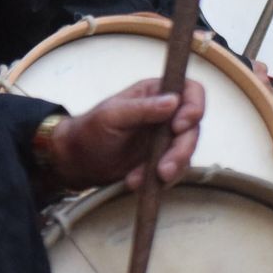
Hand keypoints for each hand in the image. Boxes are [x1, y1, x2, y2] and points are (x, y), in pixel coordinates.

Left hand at [47, 77, 205, 189]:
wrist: (78, 162)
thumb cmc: (90, 129)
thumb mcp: (113, 115)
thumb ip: (142, 108)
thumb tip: (174, 101)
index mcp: (155, 93)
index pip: (190, 90)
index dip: (194, 106)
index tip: (180, 126)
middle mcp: (165, 114)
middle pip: (192, 128)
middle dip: (182, 149)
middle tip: (164, 168)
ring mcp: (165, 138)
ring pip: (187, 152)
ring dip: (173, 168)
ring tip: (151, 178)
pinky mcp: (162, 160)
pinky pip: (175, 170)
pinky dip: (160, 180)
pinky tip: (136, 182)